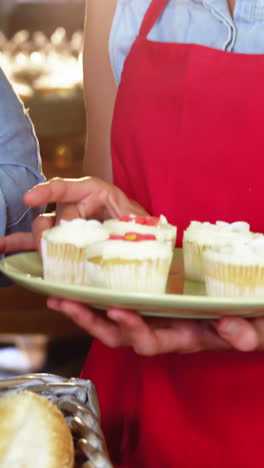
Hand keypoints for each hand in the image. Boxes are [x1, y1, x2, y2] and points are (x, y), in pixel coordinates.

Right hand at [0, 176, 146, 253]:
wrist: (149, 244)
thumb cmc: (145, 228)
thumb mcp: (139, 222)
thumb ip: (126, 222)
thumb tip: (103, 234)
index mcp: (97, 193)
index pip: (68, 188)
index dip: (48, 192)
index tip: (30, 199)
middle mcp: (78, 206)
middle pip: (54, 215)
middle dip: (50, 233)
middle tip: (54, 250)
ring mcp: (68, 224)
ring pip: (42, 229)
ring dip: (32, 241)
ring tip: (20, 249)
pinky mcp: (62, 241)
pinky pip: (38, 242)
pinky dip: (20, 245)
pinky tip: (3, 249)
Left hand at [47, 298, 263, 354]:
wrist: (247, 312)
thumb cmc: (248, 321)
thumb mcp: (253, 328)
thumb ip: (246, 334)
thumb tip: (231, 327)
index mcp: (181, 338)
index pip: (150, 341)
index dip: (132, 330)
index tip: (117, 310)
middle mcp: (161, 330)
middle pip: (117, 335)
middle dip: (89, 321)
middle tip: (64, 302)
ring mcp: (153, 315)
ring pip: (110, 320)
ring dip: (84, 309)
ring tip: (58, 294)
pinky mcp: (151, 299)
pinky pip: (118, 300)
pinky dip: (97, 294)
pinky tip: (81, 278)